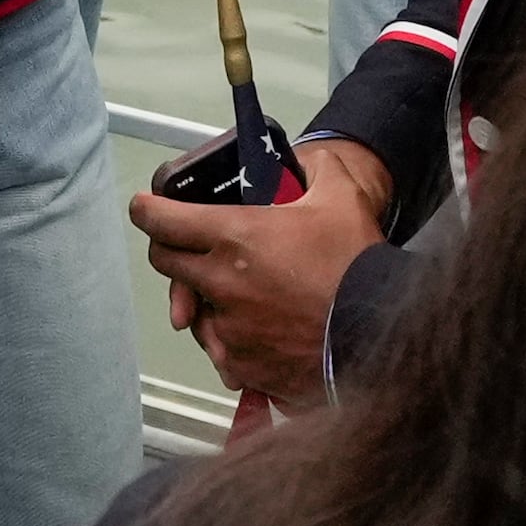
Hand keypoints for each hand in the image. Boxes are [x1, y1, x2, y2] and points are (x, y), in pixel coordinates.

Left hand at [129, 135, 390, 401]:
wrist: (380, 333)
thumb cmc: (358, 268)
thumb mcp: (342, 198)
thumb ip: (319, 169)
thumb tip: (311, 160)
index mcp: (234, 237)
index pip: (161, 221)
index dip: (148, 211)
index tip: (145, 208)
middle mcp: (220, 283)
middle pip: (166, 263)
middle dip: (172, 250)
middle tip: (191, 245)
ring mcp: (228, 328)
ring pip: (192, 310)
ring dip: (204, 298)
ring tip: (239, 291)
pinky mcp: (242, 365)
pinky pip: (219, 350)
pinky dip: (230, 339)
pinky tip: (255, 329)